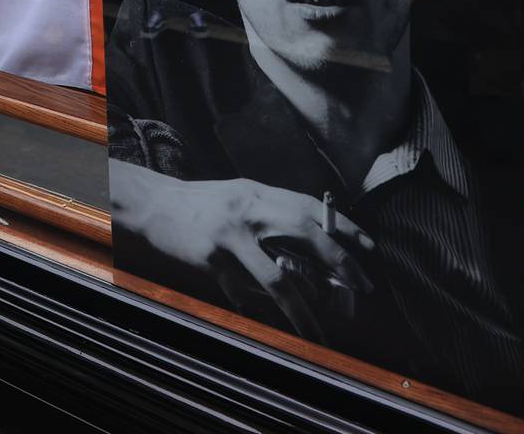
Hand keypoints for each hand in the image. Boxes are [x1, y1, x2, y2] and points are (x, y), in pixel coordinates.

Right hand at [111, 165, 373, 342]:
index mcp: (260, 193)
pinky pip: (242, 293)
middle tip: (363, 286)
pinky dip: (257, 310)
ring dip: (303, 308)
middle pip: (306, 234)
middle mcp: (250, 210)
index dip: (345, 228)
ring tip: (318, 330)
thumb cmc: (202, 204)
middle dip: (340, 262)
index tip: (370, 248)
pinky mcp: (212, 260)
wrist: (152, 205)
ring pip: (277, 277)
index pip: (313, 208)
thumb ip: (271, 212)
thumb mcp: (240, 197)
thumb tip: (312, 236)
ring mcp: (231, 237)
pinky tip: (270, 325)